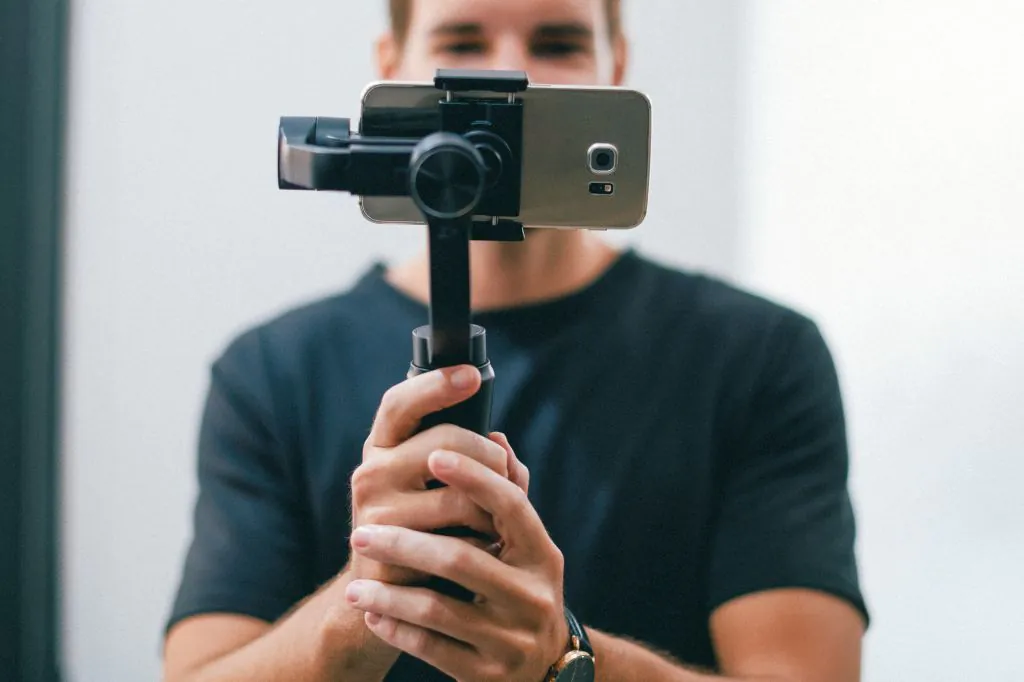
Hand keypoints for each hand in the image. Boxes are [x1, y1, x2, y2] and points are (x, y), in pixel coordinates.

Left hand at [344, 441, 568, 681]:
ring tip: (353, 587)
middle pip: (461, 558)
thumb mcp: (525, 548)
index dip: (474, 478)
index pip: (511, 505)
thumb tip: (493, 437)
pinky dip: (397, 630)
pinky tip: (372, 616)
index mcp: (542, 555)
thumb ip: (508, 494)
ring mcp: (512, 639)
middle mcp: (533, 595)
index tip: (434, 455)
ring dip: (389, 595)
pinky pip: (432, 648)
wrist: (544, 669)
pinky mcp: (488, 675)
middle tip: (359, 532)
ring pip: (438, 609)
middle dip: (403, 543)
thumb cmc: (520, 588)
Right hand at [348, 365, 517, 586]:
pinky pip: (459, 541)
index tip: (472, 376)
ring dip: (493, 509)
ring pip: (460, 496)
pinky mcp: (389, 554)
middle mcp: (370, 473)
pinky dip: (483, 544)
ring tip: (497, 521)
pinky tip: (484, 549)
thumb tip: (503, 444)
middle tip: (504, 477)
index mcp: (383, 448)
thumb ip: (478, 459)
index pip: (400, 403)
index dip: (435, 385)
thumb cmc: (429, 529)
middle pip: (447, 442)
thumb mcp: (444, 485)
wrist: (388, 598)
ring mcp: (375, 515)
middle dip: (490, 457)